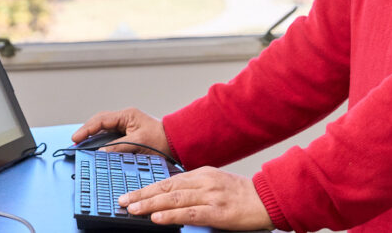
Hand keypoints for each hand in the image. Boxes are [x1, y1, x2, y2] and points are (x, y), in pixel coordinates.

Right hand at [71, 108, 170, 155]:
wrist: (175, 142)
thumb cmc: (161, 139)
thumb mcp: (139, 142)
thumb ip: (119, 146)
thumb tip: (100, 152)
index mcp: (126, 115)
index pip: (101, 120)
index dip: (87, 129)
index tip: (76, 139)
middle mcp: (124, 118)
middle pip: (99, 123)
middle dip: (86, 132)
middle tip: (75, 143)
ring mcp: (125, 126)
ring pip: (103, 129)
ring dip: (92, 137)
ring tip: (81, 147)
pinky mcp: (127, 134)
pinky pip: (109, 136)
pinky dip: (101, 142)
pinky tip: (95, 150)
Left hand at [120, 167, 272, 230]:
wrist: (268, 198)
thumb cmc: (243, 194)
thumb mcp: (217, 183)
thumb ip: (196, 188)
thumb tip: (172, 197)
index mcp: (203, 173)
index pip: (169, 180)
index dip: (148, 187)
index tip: (131, 193)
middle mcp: (204, 181)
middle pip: (166, 187)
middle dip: (142, 194)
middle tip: (123, 200)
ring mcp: (210, 196)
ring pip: (173, 199)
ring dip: (150, 204)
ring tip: (132, 209)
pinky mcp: (217, 211)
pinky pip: (189, 213)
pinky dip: (170, 215)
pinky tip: (157, 218)